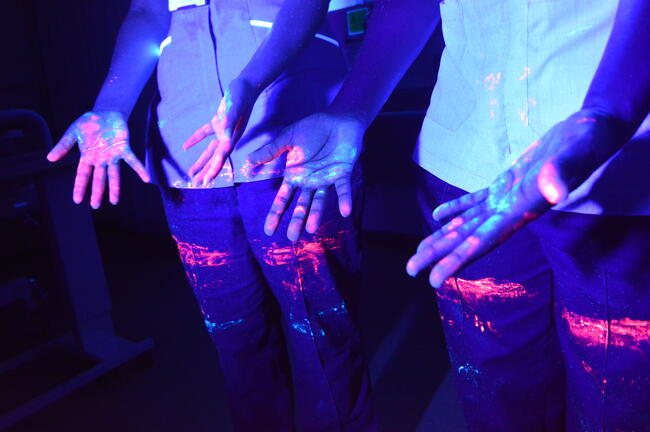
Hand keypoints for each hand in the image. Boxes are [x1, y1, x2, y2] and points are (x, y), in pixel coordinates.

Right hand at [46, 110, 149, 208]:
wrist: (104, 112)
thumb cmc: (88, 123)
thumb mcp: (72, 133)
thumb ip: (63, 146)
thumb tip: (49, 159)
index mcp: (88, 157)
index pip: (82, 175)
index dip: (80, 187)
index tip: (77, 200)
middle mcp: (101, 160)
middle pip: (98, 179)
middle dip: (97, 192)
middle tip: (96, 206)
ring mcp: (113, 156)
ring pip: (114, 175)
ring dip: (115, 188)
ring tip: (114, 202)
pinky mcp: (124, 149)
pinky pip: (133, 161)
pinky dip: (140, 170)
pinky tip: (147, 179)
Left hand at [183, 77, 258, 185]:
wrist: (247, 86)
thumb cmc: (241, 96)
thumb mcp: (235, 108)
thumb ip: (231, 123)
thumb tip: (227, 139)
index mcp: (232, 136)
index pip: (222, 155)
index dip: (214, 168)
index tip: (207, 180)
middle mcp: (228, 136)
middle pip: (215, 157)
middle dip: (206, 171)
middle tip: (197, 184)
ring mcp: (223, 130)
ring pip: (210, 150)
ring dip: (201, 161)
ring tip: (191, 174)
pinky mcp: (218, 122)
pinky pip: (205, 134)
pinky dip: (195, 140)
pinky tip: (185, 147)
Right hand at [247, 112, 364, 240]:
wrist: (337, 119)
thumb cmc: (313, 129)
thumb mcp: (288, 138)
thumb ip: (271, 150)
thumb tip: (248, 159)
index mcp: (295, 175)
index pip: (283, 198)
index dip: (276, 213)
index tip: (268, 231)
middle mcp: (310, 181)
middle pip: (301, 204)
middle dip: (296, 220)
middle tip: (292, 237)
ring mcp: (326, 179)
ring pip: (319, 201)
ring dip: (315, 214)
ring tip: (310, 230)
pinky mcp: (342, 173)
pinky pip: (343, 188)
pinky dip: (344, 200)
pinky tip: (345, 212)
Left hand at [406, 109, 628, 287]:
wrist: (593, 131)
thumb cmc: (588, 143)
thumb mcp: (577, 154)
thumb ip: (563, 173)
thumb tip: (554, 191)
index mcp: (521, 210)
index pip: (483, 241)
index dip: (457, 260)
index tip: (434, 279)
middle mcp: (510, 210)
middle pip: (468, 238)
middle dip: (439, 254)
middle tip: (410, 270)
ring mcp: (507, 198)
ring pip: (468, 222)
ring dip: (443, 237)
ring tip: (418, 252)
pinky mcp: (507, 183)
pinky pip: (476, 200)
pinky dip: (457, 208)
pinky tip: (439, 215)